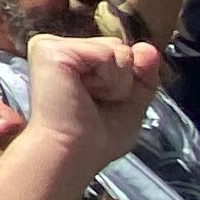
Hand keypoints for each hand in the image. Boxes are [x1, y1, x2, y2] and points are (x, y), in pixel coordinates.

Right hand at [21, 32, 159, 161]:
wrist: (73, 154)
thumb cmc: (94, 139)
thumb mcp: (131, 103)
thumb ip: (144, 74)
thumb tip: (149, 47)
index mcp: (73, 59)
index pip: (118, 51)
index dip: (126, 80)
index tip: (104, 103)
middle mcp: (58, 47)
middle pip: (119, 47)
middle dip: (122, 80)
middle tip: (95, 102)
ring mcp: (51, 45)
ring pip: (116, 48)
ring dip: (116, 82)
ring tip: (88, 99)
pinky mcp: (50, 49)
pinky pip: (106, 52)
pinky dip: (108, 79)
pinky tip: (84, 93)